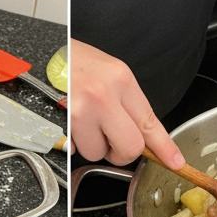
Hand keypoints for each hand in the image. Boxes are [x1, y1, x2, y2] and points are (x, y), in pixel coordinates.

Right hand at [69, 40, 183, 168]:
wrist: (41, 55)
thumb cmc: (72, 62)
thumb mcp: (108, 72)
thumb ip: (126, 102)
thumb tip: (139, 134)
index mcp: (120, 79)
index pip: (150, 122)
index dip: (164, 147)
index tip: (175, 162)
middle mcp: (103, 95)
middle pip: (130, 148)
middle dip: (120, 152)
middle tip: (110, 140)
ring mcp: (82, 111)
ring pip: (98, 154)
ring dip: (92, 145)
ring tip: (84, 122)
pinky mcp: (63, 125)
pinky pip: (75, 150)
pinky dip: (73, 142)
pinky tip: (70, 122)